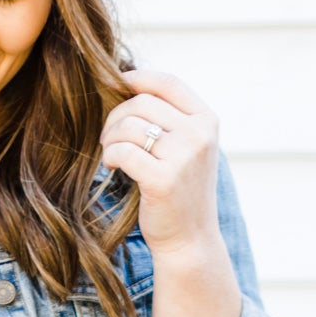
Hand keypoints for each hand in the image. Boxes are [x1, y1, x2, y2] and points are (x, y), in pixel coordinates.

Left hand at [100, 69, 222, 254]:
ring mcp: (183, 156)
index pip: (168, 82)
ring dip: (110, 139)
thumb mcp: (186, 148)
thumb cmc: (180, 191)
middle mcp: (198, 134)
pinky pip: (122, 151)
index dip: (138, 77)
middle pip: (142, 102)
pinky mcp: (162, 179)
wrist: (189, 239)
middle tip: (109, 138)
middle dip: (116, 116)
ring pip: (129, 126)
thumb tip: (128, 82)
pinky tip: (112, 167)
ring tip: (111, 155)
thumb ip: (169, 118)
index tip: (118, 84)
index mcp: (206, 121)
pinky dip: (110, 157)